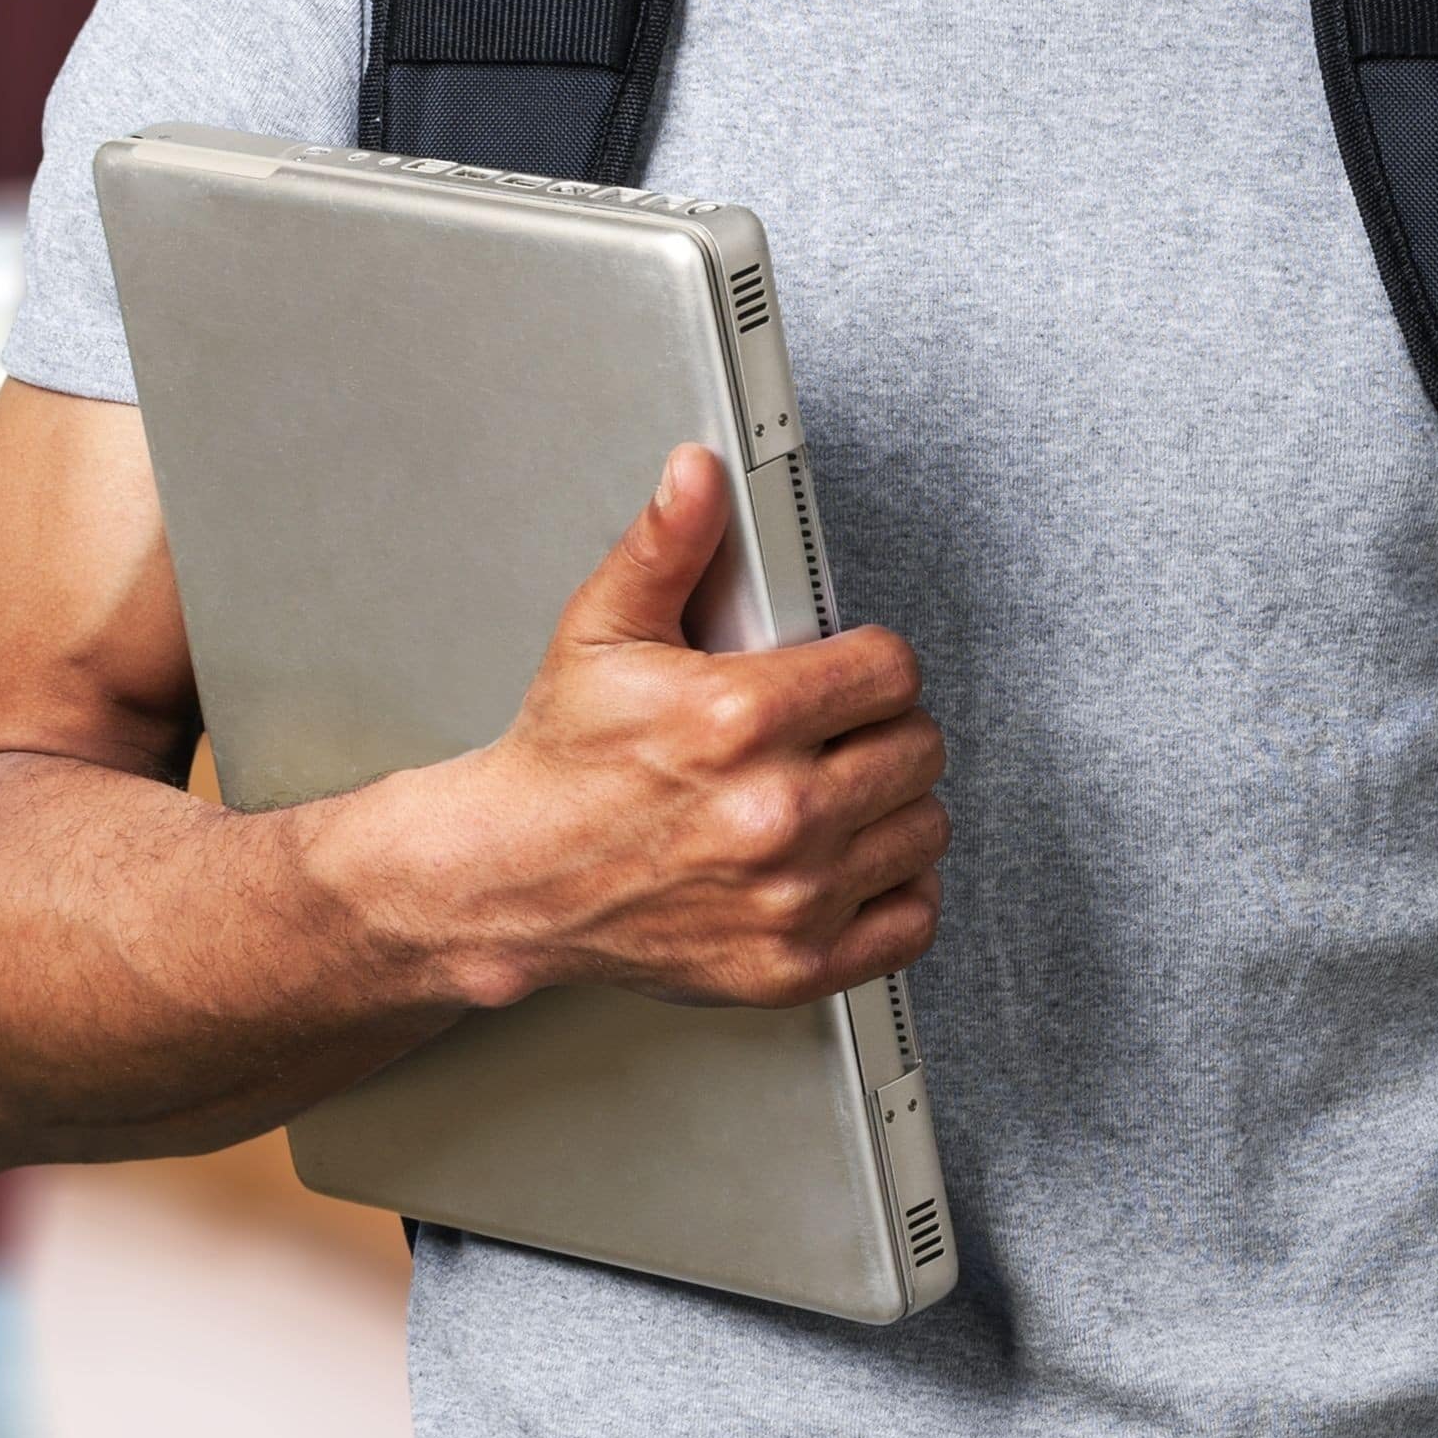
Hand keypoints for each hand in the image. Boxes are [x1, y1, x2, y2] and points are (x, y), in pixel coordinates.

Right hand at [311, 446, 946, 1012]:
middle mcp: (773, 812)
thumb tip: (700, 474)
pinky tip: (848, 861)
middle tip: (832, 731)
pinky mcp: (795, 962)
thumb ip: (666, 544)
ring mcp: (790, 894)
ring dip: (891, 807)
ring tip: (833, 791)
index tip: (840, 673)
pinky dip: (895, 891)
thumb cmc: (563, 763)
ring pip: (924, 829)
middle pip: (917, 747)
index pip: (890, 669)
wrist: (512, 877)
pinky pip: (912, 920)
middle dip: (880, 728)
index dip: (867, 661)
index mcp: (735, 720)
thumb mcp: (601, 631)